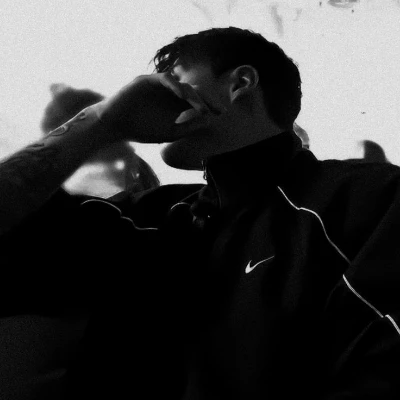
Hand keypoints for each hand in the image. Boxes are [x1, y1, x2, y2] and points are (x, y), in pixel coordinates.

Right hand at [92, 72, 222, 143]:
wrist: (116, 126)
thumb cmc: (141, 130)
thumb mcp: (169, 133)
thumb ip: (188, 128)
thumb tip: (209, 121)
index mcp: (177, 104)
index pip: (198, 102)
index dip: (210, 106)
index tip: (221, 114)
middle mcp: (171, 93)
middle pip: (194, 91)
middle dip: (207, 100)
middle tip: (218, 109)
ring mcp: (160, 85)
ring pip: (182, 86)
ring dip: (193, 97)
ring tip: (202, 108)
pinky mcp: (147, 80)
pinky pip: (165, 79)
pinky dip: (175, 86)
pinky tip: (183, 95)